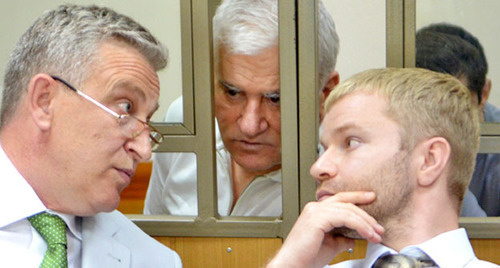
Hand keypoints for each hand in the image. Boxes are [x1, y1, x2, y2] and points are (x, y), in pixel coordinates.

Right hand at [267, 192, 383, 267]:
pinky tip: (367, 234)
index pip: (340, 199)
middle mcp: (315, 208)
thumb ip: (343, 238)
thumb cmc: (306, 257)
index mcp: (316, 211)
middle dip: (366, 213)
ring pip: (348, 210)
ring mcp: (315, 211)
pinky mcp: (317, 218)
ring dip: (366, 222)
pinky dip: (360, 225)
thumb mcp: (331, 245)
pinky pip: (345, 217)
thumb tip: (354, 238)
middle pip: (346, 202)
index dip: (357, 197)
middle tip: (379, 226)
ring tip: (376, 234)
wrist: (293, 265)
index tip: (371, 198)